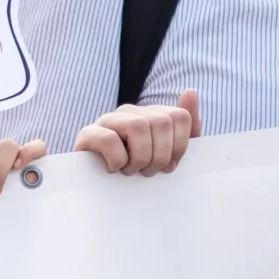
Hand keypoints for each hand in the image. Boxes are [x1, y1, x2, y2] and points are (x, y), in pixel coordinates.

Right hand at [74, 88, 202, 175]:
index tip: (169, 165)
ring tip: (132, 170)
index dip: (180, 146)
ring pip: (138, 126)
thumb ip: (187, 127)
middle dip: (160, 155)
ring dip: (139, 157)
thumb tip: (190, 91)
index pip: (179, 117)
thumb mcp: (168, 153)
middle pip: (161, 122)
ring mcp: (108, 120)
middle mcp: (130, 112)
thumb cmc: (136, 169)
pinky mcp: (88, 134)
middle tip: (148, 171)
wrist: (98, 187)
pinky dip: (117, 160)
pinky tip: (114, 169)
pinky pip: (109, 139)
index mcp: (150, 114)